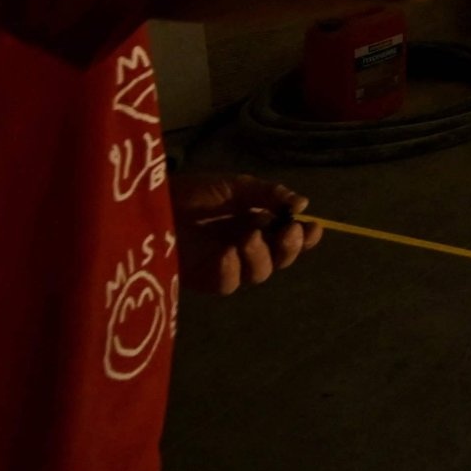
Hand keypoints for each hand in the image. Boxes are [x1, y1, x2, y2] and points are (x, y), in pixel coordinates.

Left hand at [172, 172, 320, 295]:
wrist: (157, 202)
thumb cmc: (195, 192)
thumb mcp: (236, 186)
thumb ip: (269, 194)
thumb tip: (303, 204)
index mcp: (259, 222)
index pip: (290, 236)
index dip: (306, 236)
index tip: (313, 226)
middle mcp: (248, 245)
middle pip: (281, 258)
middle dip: (290, 247)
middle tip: (288, 231)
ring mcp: (229, 264)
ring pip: (259, 273)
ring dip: (262, 256)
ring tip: (248, 237)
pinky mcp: (207, 278)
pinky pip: (229, 283)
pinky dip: (233, 270)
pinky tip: (228, 253)